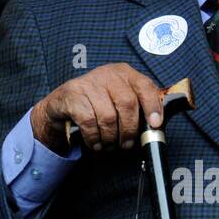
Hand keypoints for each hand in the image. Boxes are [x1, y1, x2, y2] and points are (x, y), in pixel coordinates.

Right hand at [31, 63, 163, 153]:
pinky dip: (94, 138)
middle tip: (126, 144)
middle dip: (129, 130)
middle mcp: (108, 74)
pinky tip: (95, 142)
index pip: (145, 86)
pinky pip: (90, 123)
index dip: (152, 106)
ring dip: (110, 137)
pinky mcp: (74, 94)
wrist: (62, 102)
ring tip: (109, 145)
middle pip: (127, 104)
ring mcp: (89, 82)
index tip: (155, 124)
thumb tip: (155, 127)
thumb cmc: (97, 103)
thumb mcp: (118, 99)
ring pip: (108, 117)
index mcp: (124, 73)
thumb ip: (138, 108)